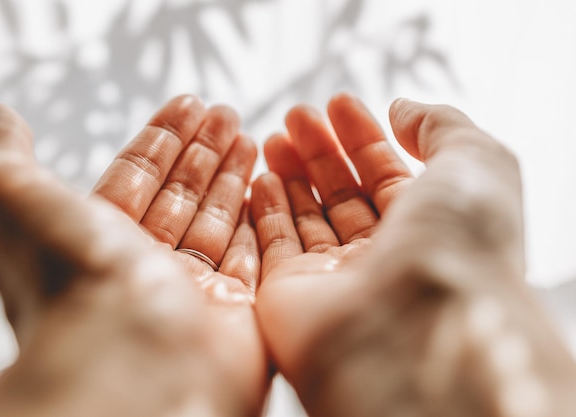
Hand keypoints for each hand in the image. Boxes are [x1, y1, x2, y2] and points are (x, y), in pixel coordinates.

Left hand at [0, 96, 267, 416]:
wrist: (127, 362)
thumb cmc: (67, 283)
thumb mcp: (7, 197)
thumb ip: (3, 154)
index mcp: (93, 242)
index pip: (134, 178)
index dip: (161, 139)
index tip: (188, 104)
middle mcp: (141, 268)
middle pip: (179, 196)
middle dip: (202, 150)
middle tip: (227, 113)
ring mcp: (191, 292)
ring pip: (216, 223)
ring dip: (232, 177)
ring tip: (250, 135)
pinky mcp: (236, 312)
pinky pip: (250, 259)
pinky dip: (259, 223)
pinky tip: (267, 187)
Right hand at [251, 94, 575, 415]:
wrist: (413, 331)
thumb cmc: (457, 247)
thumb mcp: (475, 163)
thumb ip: (441, 127)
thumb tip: (400, 109)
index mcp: (429, 230)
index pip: (389, 176)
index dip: (365, 137)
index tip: (338, 102)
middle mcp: (383, 257)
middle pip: (345, 195)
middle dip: (321, 151)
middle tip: (297, 114)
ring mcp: (336, 278)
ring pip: (308, 218)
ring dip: (291, 175)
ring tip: (274, 137)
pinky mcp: (291, 295)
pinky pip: (276, 246)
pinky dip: (266, 212)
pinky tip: (261, 177)